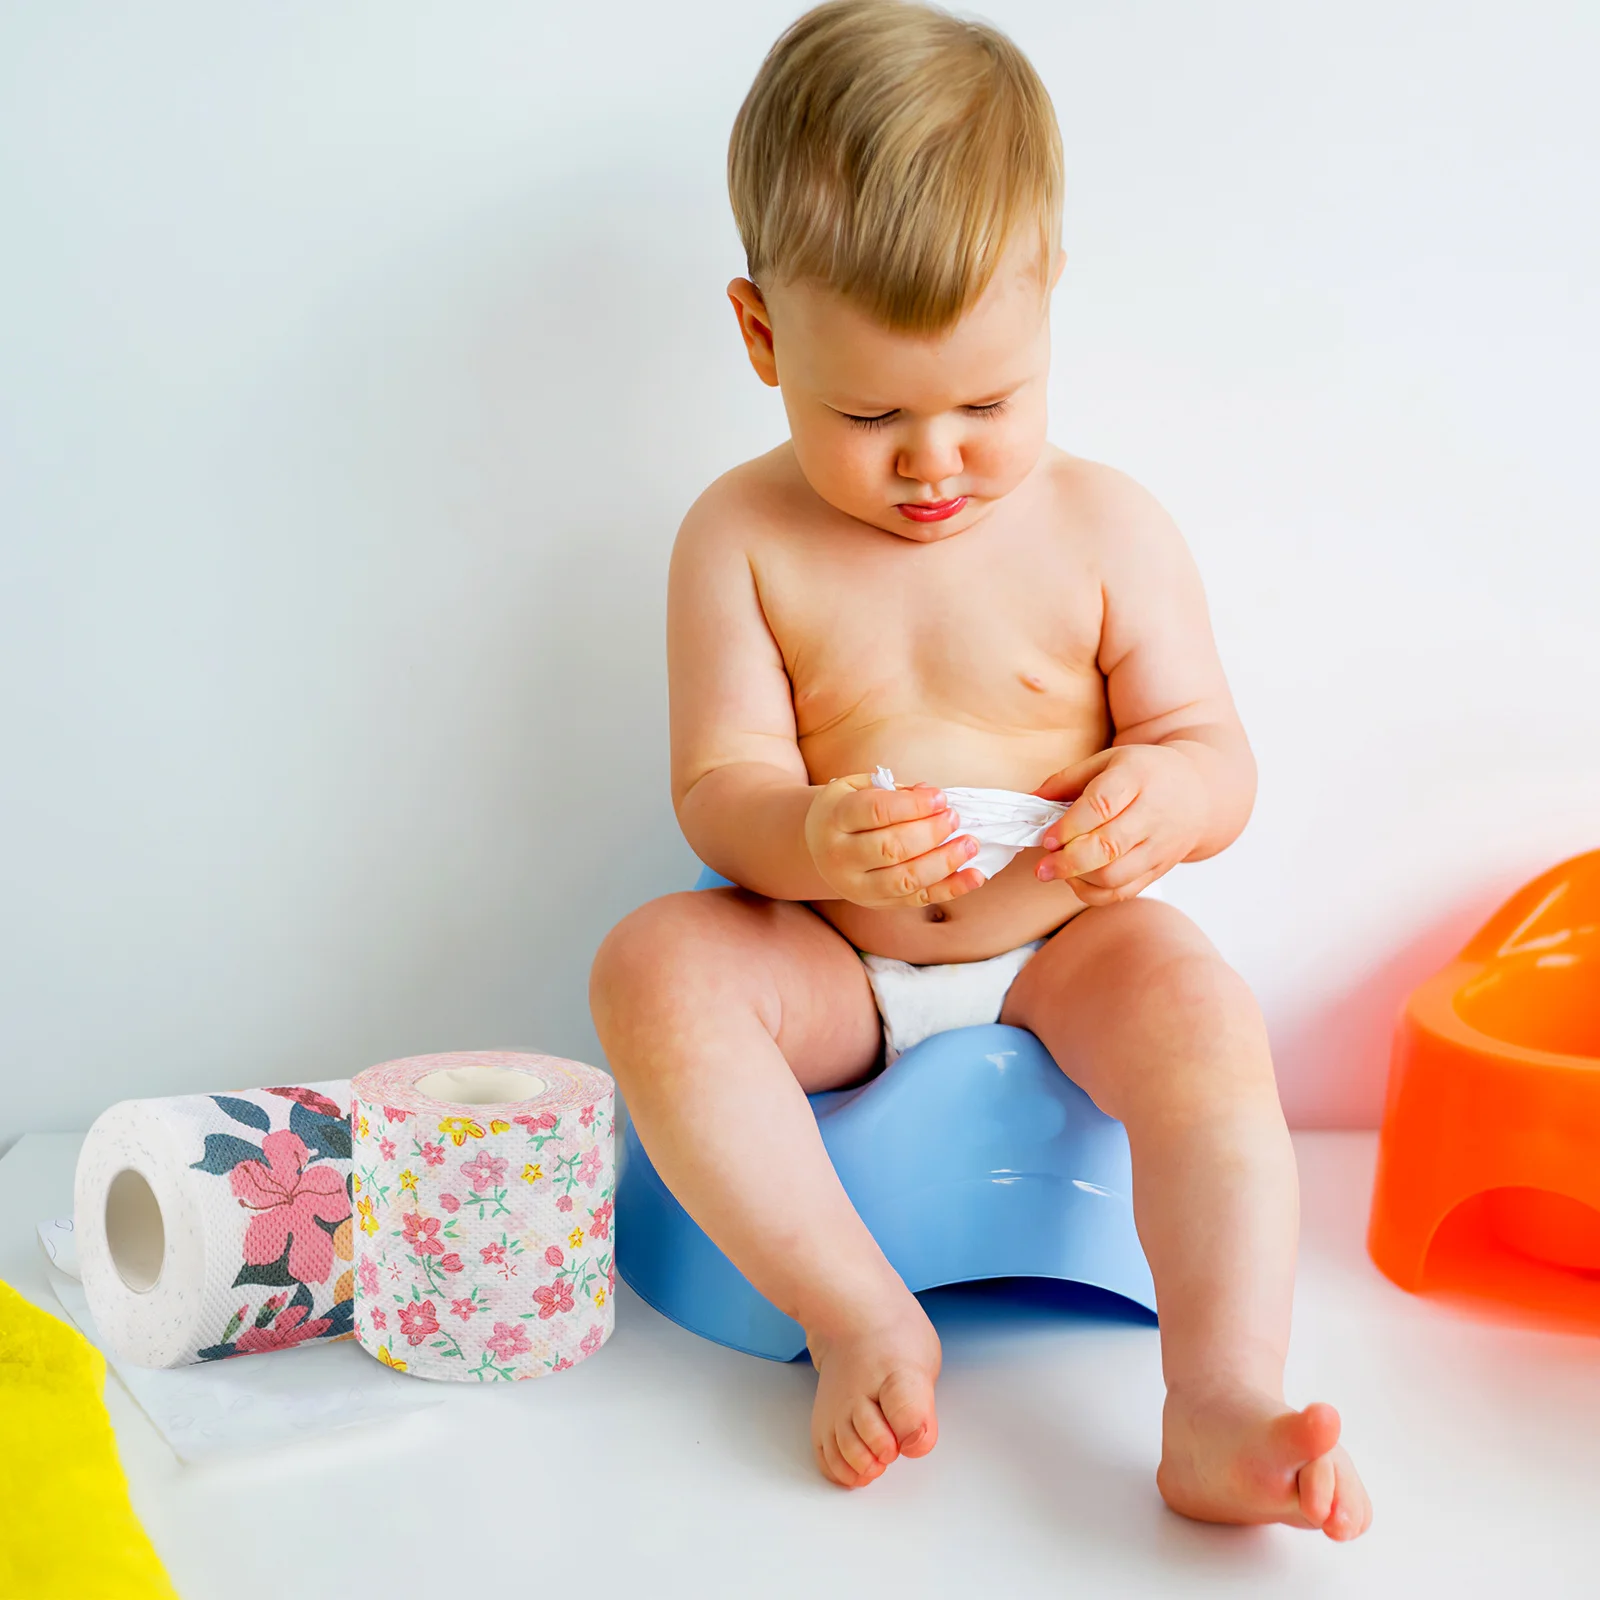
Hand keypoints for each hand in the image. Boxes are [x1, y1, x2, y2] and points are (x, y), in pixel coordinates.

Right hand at [805, 775, 986, 907]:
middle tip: (954, 818)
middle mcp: (840, 856)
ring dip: (944, 862)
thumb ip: (891, 790)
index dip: (912, 805)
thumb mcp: (857, 788)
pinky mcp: (877, 904)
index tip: (940, 798)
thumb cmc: (846, 811)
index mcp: (834, 819)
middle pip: (890, 848)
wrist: (817, 848)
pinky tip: (975, 875)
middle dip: (930, 833)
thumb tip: (930, 795)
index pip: (875, 812)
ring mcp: (857, 886)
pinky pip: (918, 899)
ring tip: (970, 843)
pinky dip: (951, 889)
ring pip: (905, 879)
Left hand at [1032, 744, 1205, 905]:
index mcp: (1137, 778)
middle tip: (1043, 866)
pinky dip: (1094, 894)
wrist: (1200, 793)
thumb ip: (1068, 779)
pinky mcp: (1159, 869)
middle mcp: (1152, 814)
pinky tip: (1078, 880)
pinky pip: (1124, 892)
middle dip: (1068, 862)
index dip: (1069, 826)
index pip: (1101, 805)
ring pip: (1115, 876)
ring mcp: (1159, 846)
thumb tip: (1032, 799)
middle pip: (1108, 847)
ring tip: (1059, 870)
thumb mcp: (1109, 761)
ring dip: (1079, 879)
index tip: (1047, 838)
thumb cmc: (1146, 773)